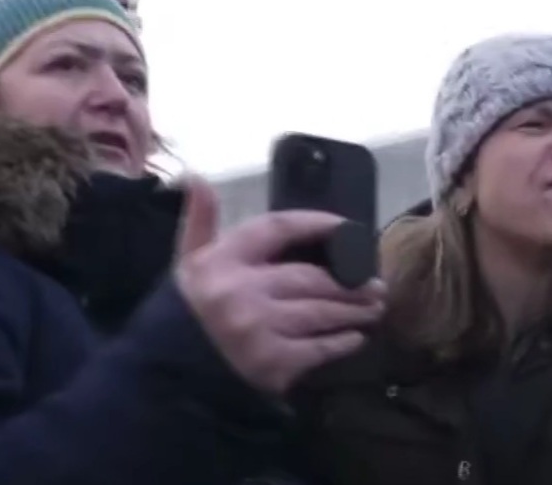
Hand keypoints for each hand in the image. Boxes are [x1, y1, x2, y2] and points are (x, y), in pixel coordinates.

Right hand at [174, 177, 386, 394]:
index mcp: (222, 260)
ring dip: (355, 310)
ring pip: (322, 312)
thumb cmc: (191, 309)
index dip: (317, 223)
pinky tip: (356, 337)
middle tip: (377, 284)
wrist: (174, 375)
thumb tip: (194, 176)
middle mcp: (240, 292)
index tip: (347, 226)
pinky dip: (343, 342)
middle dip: (350, 281)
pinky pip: (320, 349)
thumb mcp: (189, 260)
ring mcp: (258, 330)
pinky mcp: (272, 364)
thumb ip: (201, 217)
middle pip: (311, 277)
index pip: (279, 228)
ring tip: (374, 307)